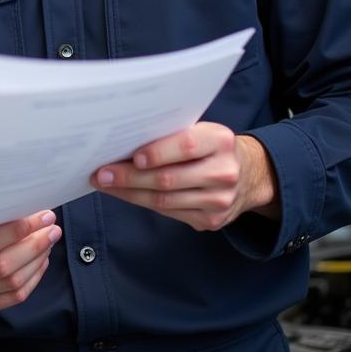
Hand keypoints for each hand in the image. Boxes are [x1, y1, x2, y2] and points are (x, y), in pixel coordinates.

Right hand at [0, 213, 60, 316]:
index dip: (19, 229)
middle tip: (53, 229)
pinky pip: (15, 296)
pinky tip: (42, 261)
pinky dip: (34, 277)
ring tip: (49, 242)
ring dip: (37, 260)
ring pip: (12, 281)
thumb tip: (31, 208)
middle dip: (34, 245)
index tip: (43, 215)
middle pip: (2, 264)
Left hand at [92, 123, 279, 230]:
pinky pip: (169, 213)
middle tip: (101, 173)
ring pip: (165, 201)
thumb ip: (170, 135)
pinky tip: (124, 194)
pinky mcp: (212, 220)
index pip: (187, 146)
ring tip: (105, 184)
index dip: (158, 153)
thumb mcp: (199, 131)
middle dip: (129, 177)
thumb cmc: (209, 147)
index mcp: (220, 141)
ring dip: (129, 193)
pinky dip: (142, 203)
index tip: (131, 156)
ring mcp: (219, 200)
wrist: (249, 174)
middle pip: (169, 179)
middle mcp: (224, 172)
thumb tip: (122, 140)